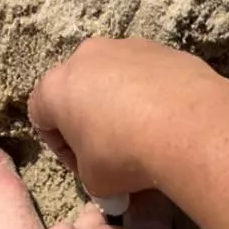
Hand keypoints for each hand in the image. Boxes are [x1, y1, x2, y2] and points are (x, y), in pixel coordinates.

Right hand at [28, 36, 206, 196]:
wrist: (187, 126)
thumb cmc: (124, 154)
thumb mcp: (95, 181)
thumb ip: (89, 176)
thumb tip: (106, 181)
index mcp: (55, 86)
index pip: (42, 117)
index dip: (62, 148)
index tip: (82, 167)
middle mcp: (86, 57)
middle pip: (80, 91)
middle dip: (91, 120)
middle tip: (111, 152)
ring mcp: (127, 46)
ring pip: (116, 79)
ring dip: (122, 105)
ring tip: (144, 137)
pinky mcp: (163, 48)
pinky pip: (149, 76)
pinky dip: (153, 97)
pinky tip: (168, 124)